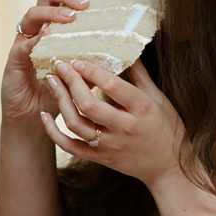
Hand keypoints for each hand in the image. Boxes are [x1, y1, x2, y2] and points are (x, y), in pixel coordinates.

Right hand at [1, 0, 92, 121]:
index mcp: (57, 22)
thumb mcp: (85, 67)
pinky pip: (24, 42)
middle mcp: (40, 25)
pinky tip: (48, 39)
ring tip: (69, 18)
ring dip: (52, 13)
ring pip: (33, 13)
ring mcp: (26, 39)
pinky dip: (36, 39)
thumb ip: (97, 53)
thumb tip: (126, 42)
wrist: (35, 114)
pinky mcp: (16, 57)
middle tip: (83, 3)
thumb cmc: (62, 89)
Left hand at [39, 57, 189, 189]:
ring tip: (52, 82)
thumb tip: (125, 48)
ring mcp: (111, 146)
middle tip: (59, 65)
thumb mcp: (159, 98)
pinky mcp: (101, 158)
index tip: (77, 59)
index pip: (112, 86)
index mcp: (142, 108)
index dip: (91, 70)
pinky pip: (70, 147)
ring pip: (76, 124)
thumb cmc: (167, 128)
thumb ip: (139, 74)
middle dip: (70, 82)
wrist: (170, 168)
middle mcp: (125, 128)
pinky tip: (44, 116)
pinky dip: (54, 133)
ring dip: (59, 101)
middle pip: (88, 104)